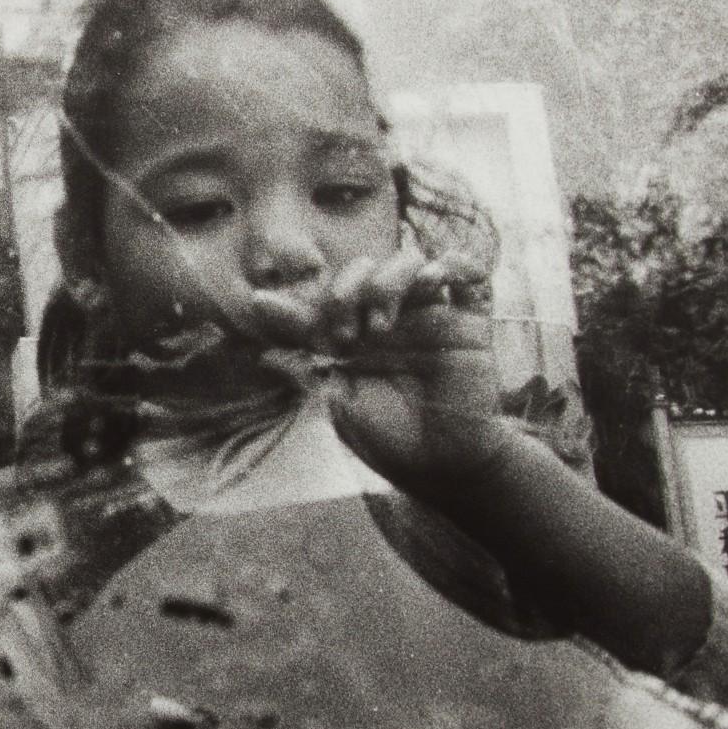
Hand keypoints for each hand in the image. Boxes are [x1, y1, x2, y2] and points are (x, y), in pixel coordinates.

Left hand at [260, 248, 502, 490]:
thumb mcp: (342, 408)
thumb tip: (264, 355)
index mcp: (353, 339)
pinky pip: (469, 278)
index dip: (292, 303)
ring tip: (382, 326)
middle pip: (362, 271)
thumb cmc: (391, 440)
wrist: (444, 465)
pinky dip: (457, 264)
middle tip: (346, 335)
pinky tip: (439, 276)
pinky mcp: (468, 324)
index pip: (319, 306)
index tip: (258, 302)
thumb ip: (309, 376)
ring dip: (388, 282)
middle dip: (346, 290)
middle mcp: (387, 320)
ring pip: (408, 263)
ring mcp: (427, 317)